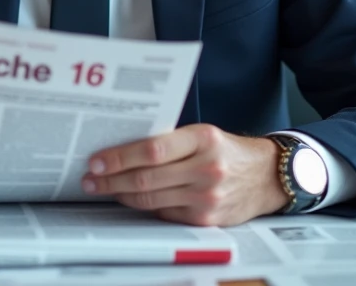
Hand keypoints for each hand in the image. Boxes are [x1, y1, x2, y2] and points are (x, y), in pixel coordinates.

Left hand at [81, 125, 288, 225]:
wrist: (266, 176)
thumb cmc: (227, 151)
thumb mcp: (203, 135)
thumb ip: (170, 141)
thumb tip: (124, 150)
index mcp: (203, 139)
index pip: (152, 149)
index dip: (120, 157)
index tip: (97, 160)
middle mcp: (206, 168)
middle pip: (147, 178)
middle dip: (111, 180)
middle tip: (90, 178)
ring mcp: (207, 197)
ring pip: (151, 200)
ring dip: (120, 195)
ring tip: (101, 189)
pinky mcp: (206, 220)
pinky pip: (164, 214)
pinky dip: (143, 208)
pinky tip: (128, 200)